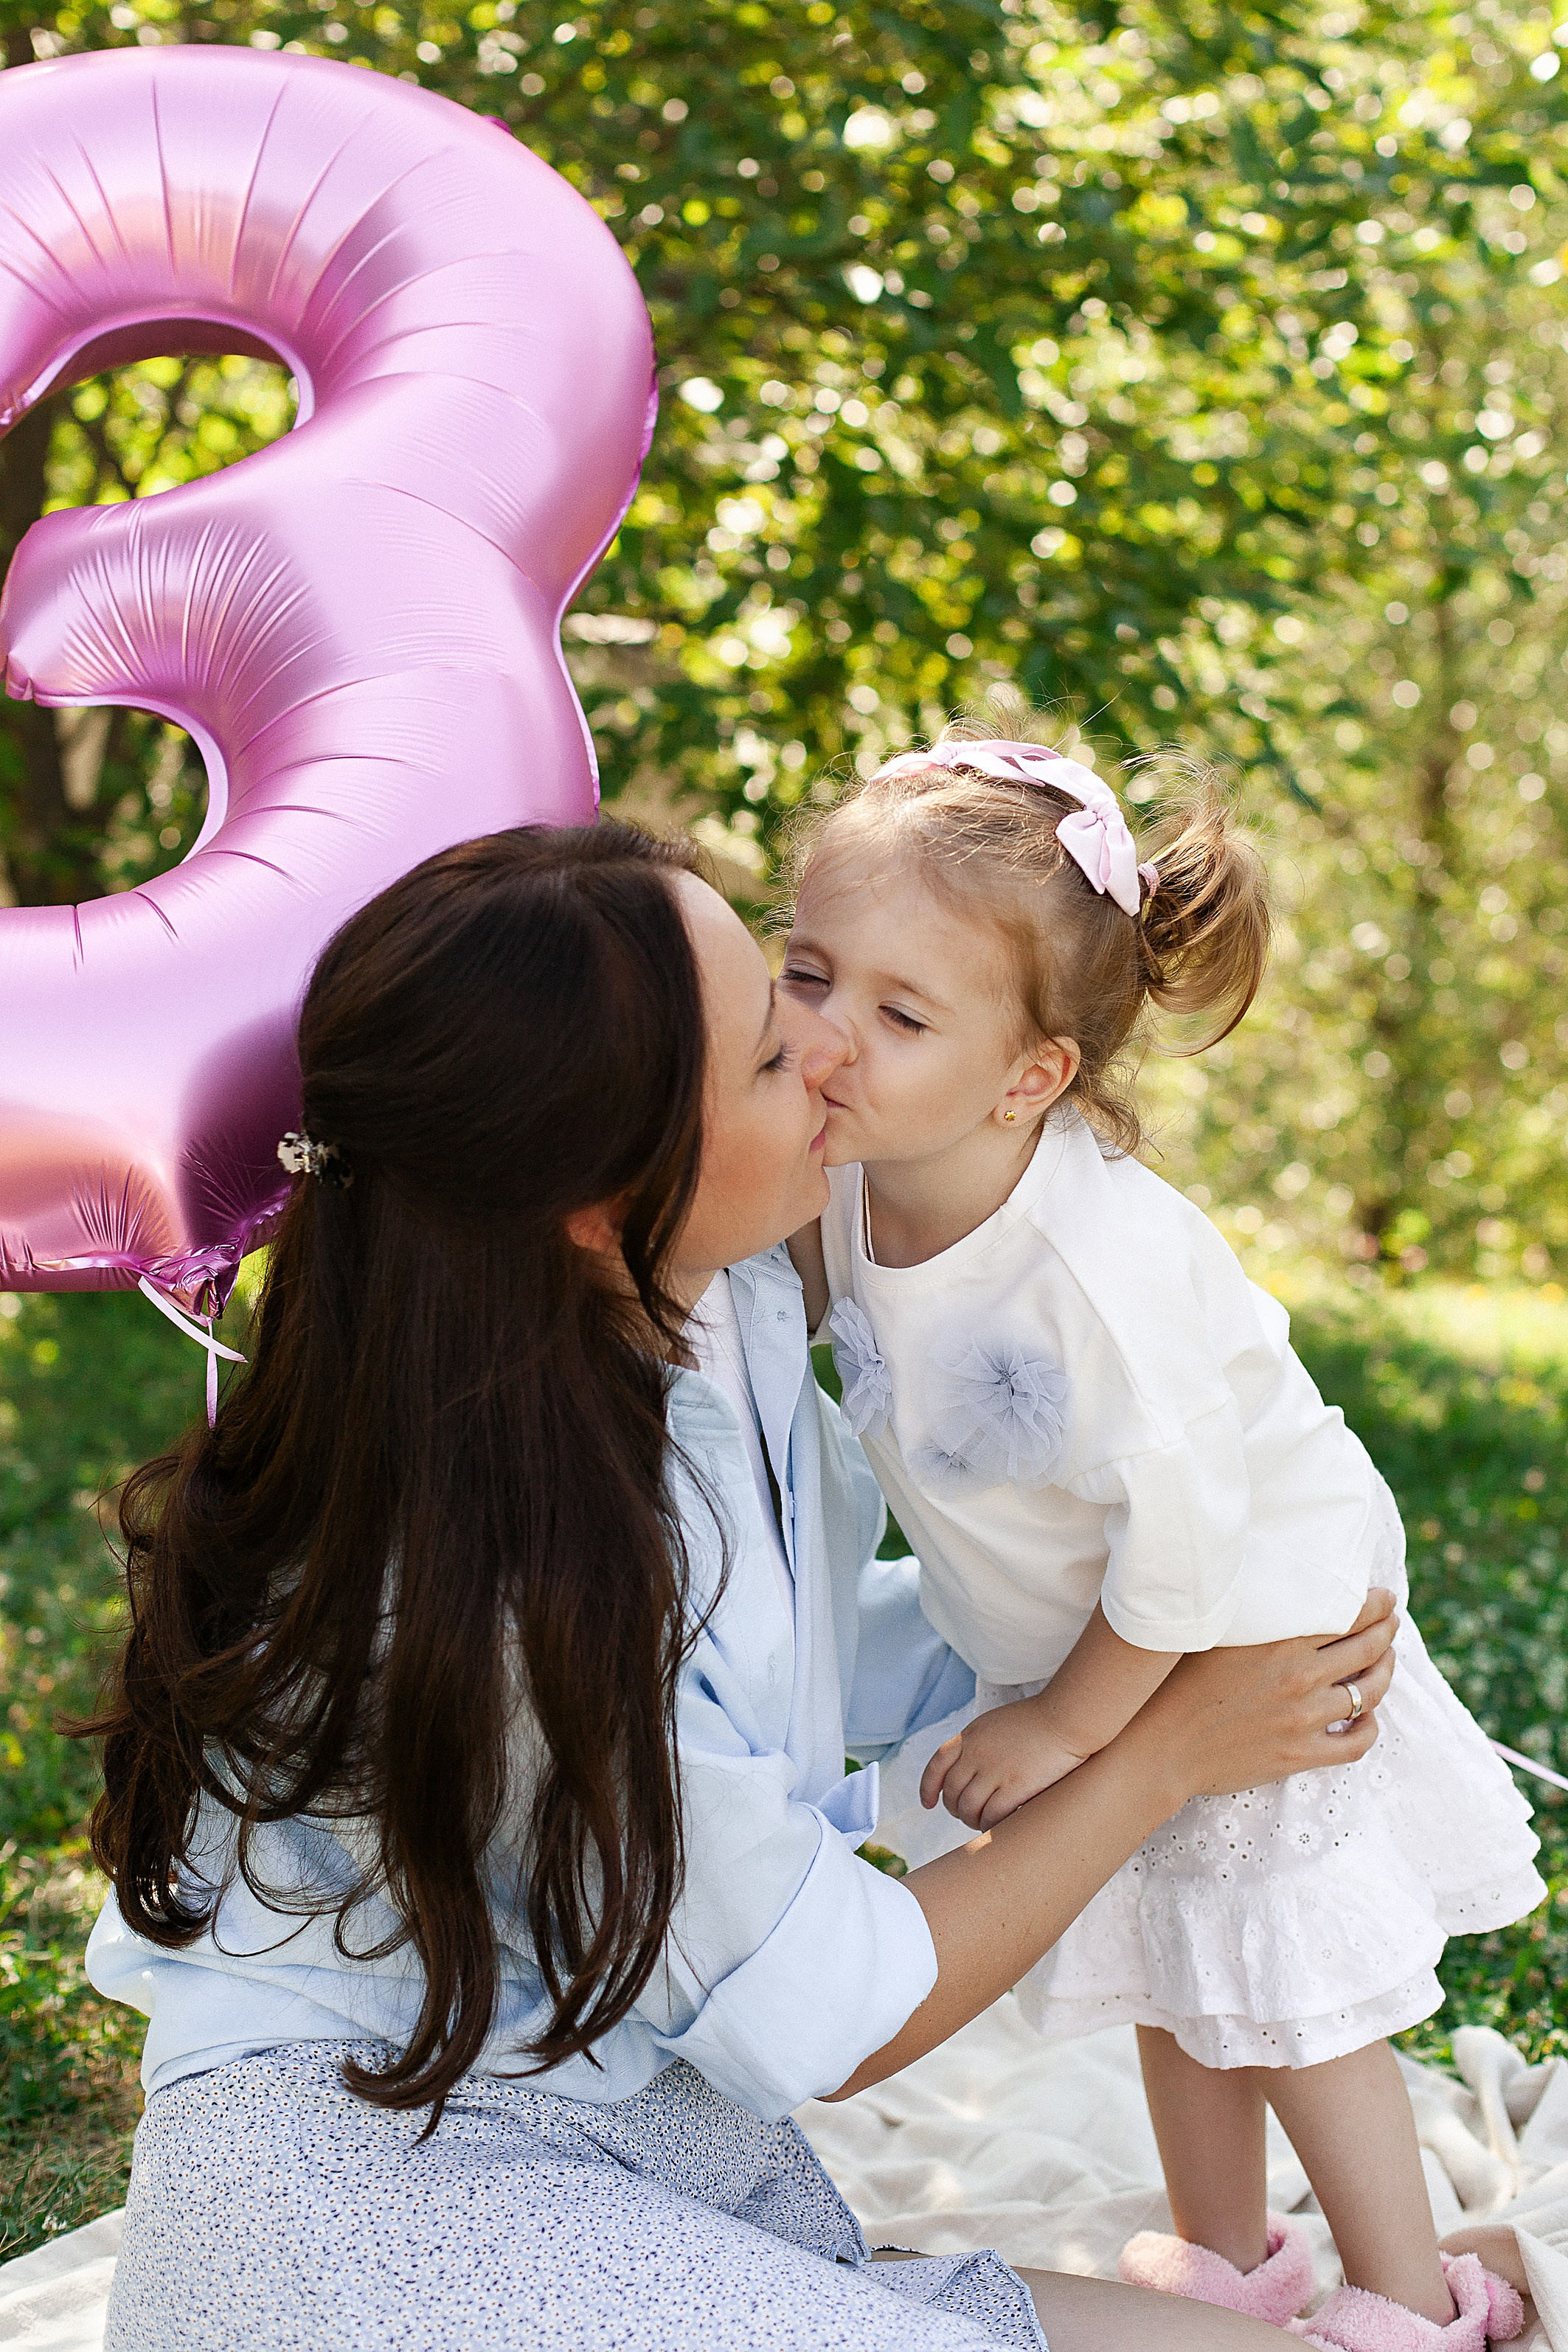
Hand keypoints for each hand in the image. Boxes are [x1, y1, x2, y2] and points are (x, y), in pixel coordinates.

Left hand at [919, 1696, 1087, 1830]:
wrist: (1067, 1718)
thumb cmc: (1039, 1721)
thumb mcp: (997, 1723)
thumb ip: (980, 1743)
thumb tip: (971, 1768)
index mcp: (971, 1735)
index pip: (937, 1764)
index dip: (928, 1786)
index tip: (929, 1803)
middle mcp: (977, 1752)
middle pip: (951, 1791)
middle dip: (955, 1809)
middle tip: (968, 1816)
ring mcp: (994, 1770)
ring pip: (968, 1807)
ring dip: (972, 1820)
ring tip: (982, 1823)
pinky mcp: (1015, 1786)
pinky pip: (991, 1816)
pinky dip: (990, 1825)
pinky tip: (998, 1827)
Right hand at [1135, 1586, 1398, 1801]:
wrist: (1158, 1747)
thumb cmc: (1173, 1683)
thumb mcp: (1212, 1633)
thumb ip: (1251, 1614)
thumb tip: (1273, 1587)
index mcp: (1279, 1642)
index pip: (1347, 1614)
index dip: (1375, 1603)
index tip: (1385, 1597)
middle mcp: (1300, 1677)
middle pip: (1366, 1648)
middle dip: (1387, 1631)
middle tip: (1393, 1621)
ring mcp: (1304, 1718)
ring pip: (1369, 1692)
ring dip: (1384, 1673)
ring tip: (1387, 1662)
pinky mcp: (1301, 1754)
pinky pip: (1357, 1742)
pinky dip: (1370, 1728)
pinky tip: (1368, 1717)